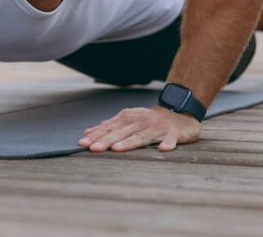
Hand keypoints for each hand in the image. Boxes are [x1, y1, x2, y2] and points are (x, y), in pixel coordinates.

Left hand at [78, 106, 200, 152]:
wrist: (179, 113)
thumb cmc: (150, 121)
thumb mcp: (129, 120)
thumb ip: (109, 126)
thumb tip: (88, 132)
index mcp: (130, 118)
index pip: (110, 127)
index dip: (96, 135)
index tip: (83, 143)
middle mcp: (141, 121)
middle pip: (122, 132)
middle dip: (107, 140)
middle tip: (94, 148)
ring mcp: (158, 127)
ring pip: (142, 136)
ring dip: (130, 142)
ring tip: (117, 149)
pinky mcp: (174, 133)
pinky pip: (171, 139)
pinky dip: (168, 143)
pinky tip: (163, 149)